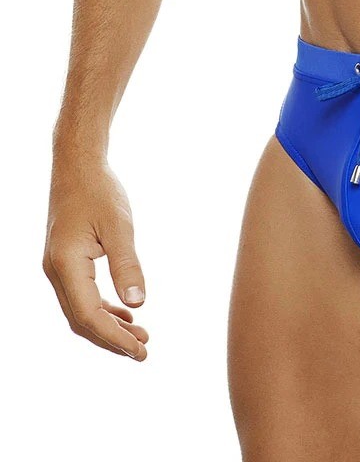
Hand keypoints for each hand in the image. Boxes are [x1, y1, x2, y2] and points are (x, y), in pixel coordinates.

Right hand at [43, 150, 148, 359]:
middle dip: (112, 339)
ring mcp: (58, 268)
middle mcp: (56, 272)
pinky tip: (125, 313)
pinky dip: (103, 308)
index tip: (141, 350)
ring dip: (109, 326)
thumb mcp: (120, 226)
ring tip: (141, 336)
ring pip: (81, 310)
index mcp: (66, 265)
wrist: (77, 167)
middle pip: (82, 320)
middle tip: (144, 351)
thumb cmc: (100, 191)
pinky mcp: (67, 262)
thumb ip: (127, 264)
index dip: (114, 337)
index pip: (89, 315)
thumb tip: (138, 303)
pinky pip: (82, 296)